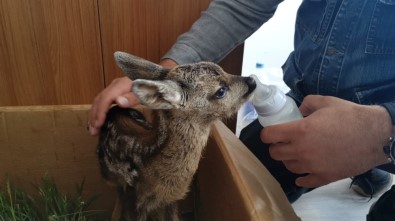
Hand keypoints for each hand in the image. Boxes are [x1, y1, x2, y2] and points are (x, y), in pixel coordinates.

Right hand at [88, 58, 176, 134]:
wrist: (162, 76)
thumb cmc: (157, 86)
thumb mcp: (149, 92)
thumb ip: (134, 97)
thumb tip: (118, 102)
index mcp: (122, 84)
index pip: (106, 98)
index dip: (100, 112)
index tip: (98, 125)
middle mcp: (116, 85)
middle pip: (100, 99)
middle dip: (94, 115)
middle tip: (92, 131)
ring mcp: (117, 87)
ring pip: (100, 100)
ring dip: (95, 114)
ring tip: (93, 128)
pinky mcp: (119, 91)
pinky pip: (105, 100)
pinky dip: (100, 110)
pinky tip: (99, 119)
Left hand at [261, 95, 392, 187]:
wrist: (374, 135)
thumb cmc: (349, 116)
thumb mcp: (325, 101)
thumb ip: (306, 104)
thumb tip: (299, 110)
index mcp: (299, 131)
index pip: (269, 136)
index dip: (267, 133)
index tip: (270, 133)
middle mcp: (301, 150)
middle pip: (275, 154)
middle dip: (275, 147)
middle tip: (283, 142)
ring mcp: (312, 166)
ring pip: (288, 167)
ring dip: (288, 159)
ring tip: (295, 153)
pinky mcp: (324, 177)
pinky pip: (305, 181)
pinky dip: (301, 177)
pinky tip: (303, 172)